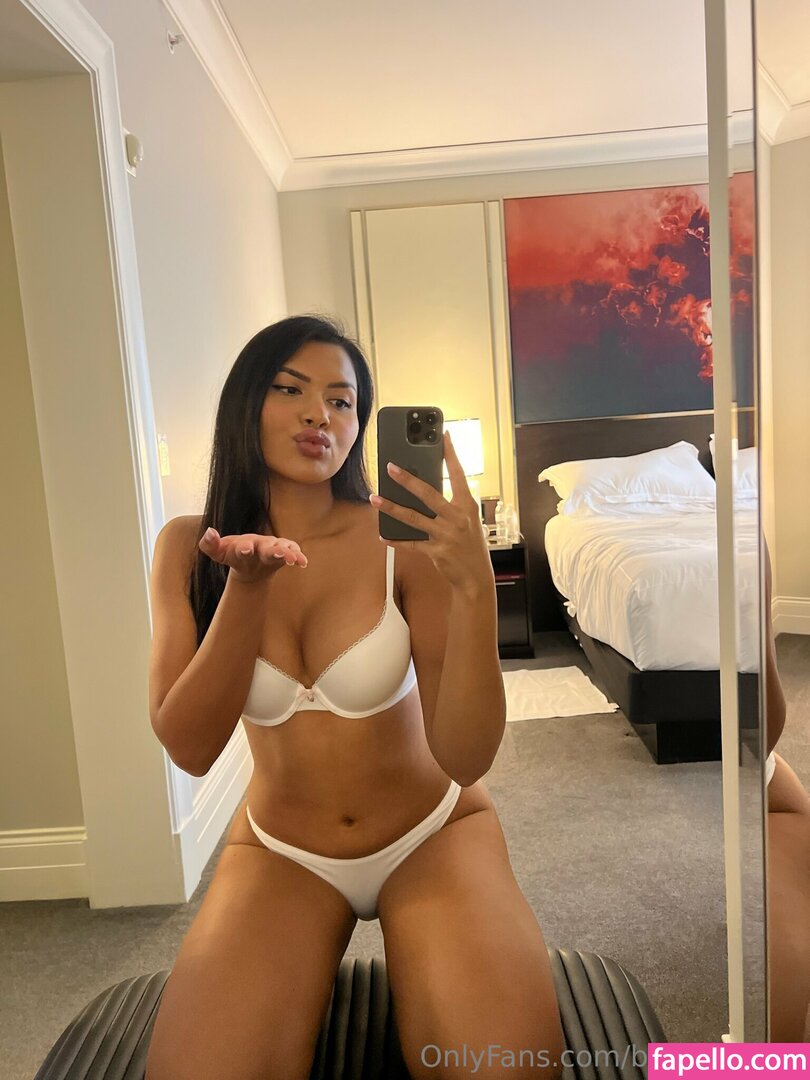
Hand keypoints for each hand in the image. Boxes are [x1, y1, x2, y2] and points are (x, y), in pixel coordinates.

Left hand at [198, 528, 306, 584]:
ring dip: (288, 553)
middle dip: (271, 550)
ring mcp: (274, 547)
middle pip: (267, 547)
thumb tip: (209, 532)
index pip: (244, 545)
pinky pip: (293, 552)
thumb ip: (209, 544)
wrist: (249, 563)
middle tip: (276, 552)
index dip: (244, 547)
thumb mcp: (220, 553)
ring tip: (294, 560)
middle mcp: (261, 543)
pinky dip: (298, 556)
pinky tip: (303, 563)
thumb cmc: (234, 555)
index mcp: (244, 543)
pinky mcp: (286, 552)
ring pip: (283, 549)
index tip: (245, 550)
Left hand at [369, 430, 492, 596]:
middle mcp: (458, 518)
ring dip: (391, 508)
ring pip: (413, 518)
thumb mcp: (468, 522)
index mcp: (468, 506)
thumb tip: (423, 491)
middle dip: (407, 480)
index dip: (451, 455)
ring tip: (375, 498)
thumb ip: (450, 506)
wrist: (476, 579)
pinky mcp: (436, 552)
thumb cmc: (470, 547)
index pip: (459, 475)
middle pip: (428, 494)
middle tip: (390, 466)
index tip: (443, 435)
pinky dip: (396, 540)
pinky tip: (382, 535)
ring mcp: (446, 535)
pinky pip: (411, 544)